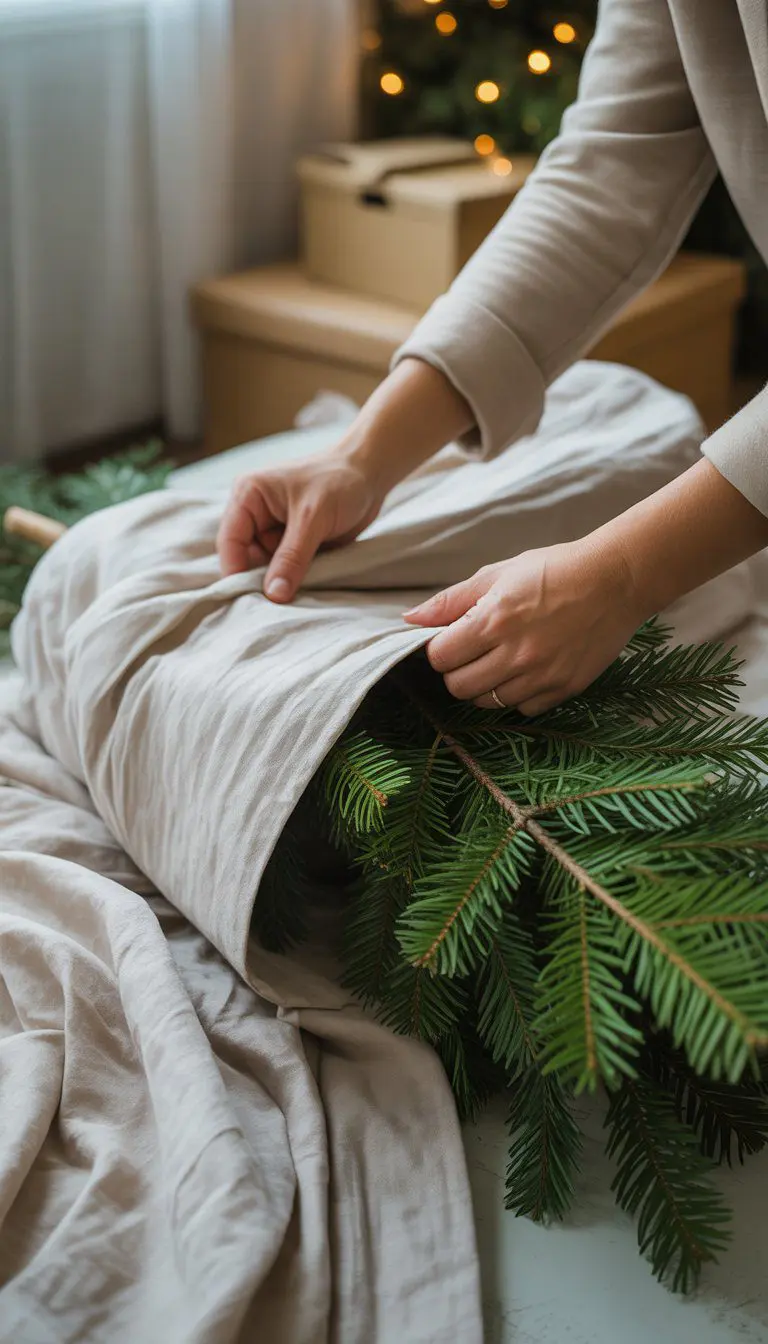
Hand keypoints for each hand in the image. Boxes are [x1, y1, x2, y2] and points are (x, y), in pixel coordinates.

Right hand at [217, 452, 384, 600]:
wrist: (372, 475)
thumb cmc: (340, 482)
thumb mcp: (313, 519)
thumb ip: (292, 557)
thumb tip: (273, 595)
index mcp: (249, 496)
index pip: (230, 541)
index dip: (236, 571)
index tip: (248, 600)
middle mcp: (255, 515)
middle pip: (245, 558)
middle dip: (259, 581)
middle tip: (274, 607)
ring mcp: (274, 531)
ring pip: (266, 569)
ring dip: (279, 583)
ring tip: (294, 598)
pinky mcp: (292, 544)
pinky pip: (286, 570)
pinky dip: (294, 581)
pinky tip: (305, 590)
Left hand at [403, 540, 645, 715]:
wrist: (616, 580)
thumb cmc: (555, 570)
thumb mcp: (498, 574)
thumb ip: (450, 601)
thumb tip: (409, 618)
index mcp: (494, 621)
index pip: (440, 657)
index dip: (440, 649)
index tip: (451, 640)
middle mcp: (516, 654)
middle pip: (459, 687)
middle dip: (457, 671)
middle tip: (472, 652)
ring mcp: (542, 676)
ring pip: (489, 703)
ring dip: (486, 685)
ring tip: (501, 659)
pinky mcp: (564, 688)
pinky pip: (523, 709)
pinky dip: (518, 694)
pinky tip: (527, 669)